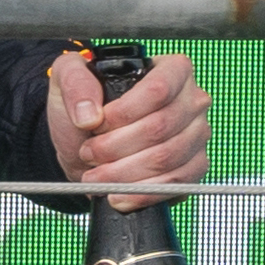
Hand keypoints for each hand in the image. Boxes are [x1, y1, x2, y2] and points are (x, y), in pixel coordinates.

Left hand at [45, 50, 208, 211]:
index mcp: (171, 70)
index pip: (158, 90)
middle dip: (116, 147)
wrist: (85, 142)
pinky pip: (177, 183)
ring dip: (124, 173)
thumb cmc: (84, 106)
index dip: (123, 113)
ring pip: (167, 158)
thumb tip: (89, 114)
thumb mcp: (67, 79)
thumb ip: (74, 82)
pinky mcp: (195, 165)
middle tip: (89, 153)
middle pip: (160, 128)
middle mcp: (191, 100)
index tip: (95, 125)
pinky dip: (143, 193)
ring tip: (96, 175)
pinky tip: (119, 194)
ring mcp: (197, 134)